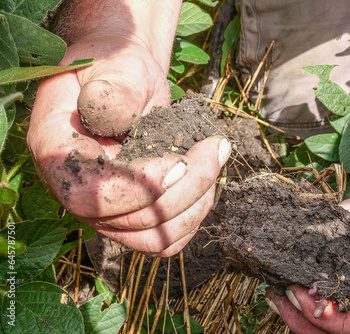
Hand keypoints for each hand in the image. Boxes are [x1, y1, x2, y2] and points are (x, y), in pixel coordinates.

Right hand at [27, 0, 230, 256]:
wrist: (126, 79)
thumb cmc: (117, 67)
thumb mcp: (115, 64)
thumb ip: (114, 88)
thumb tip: (110, 113)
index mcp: (58, 153)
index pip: (92, 196)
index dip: (141, 187)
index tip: (182, 160)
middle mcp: (78, 191)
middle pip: (132, 222)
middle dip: (187, 187)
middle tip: (218, 145)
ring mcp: (107, 209)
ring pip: (154, 237)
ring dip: (197, 202)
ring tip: (216, 157)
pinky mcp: (134, 213)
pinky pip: (165, 237)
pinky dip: (194, 213)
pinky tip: (208, 179)